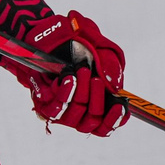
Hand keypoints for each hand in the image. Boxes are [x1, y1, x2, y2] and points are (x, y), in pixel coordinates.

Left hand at [22, 11, 125, 135]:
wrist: (52, 39)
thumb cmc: (80, 49)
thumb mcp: (103, 53)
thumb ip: (112, 68)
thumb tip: (116, 87)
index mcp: (95, 105)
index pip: (105, 126)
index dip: (114, 120)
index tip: (120, 105)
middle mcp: (79, 113)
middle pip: (92, 122)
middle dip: (97, 100)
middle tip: (97, 80)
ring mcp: (61, 111)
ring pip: (75, 115)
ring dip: (82, 93)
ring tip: (83, 72)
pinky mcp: (44, 105)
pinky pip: (56, 108)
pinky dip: (65, 93)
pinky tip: (69, 78)